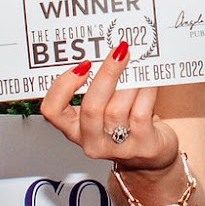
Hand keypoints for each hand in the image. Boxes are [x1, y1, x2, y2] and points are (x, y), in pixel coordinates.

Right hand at [39, 40, 177, 171]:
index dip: (63, 87)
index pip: (52, 110)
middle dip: (106, 74)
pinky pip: (141, 113)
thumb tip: (108, 52)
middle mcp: (92, 140)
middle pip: (91, 107)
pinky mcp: (142, 146)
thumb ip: (99, 86)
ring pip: (117, 110)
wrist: (152, 154)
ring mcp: (117, 147)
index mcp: (75, 127)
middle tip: (119, 51)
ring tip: (139, 65)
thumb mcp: (104, 107)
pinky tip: (149, 80)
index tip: (82, 66)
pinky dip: (146, 92)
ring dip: (130, 83)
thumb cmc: (126, 123)